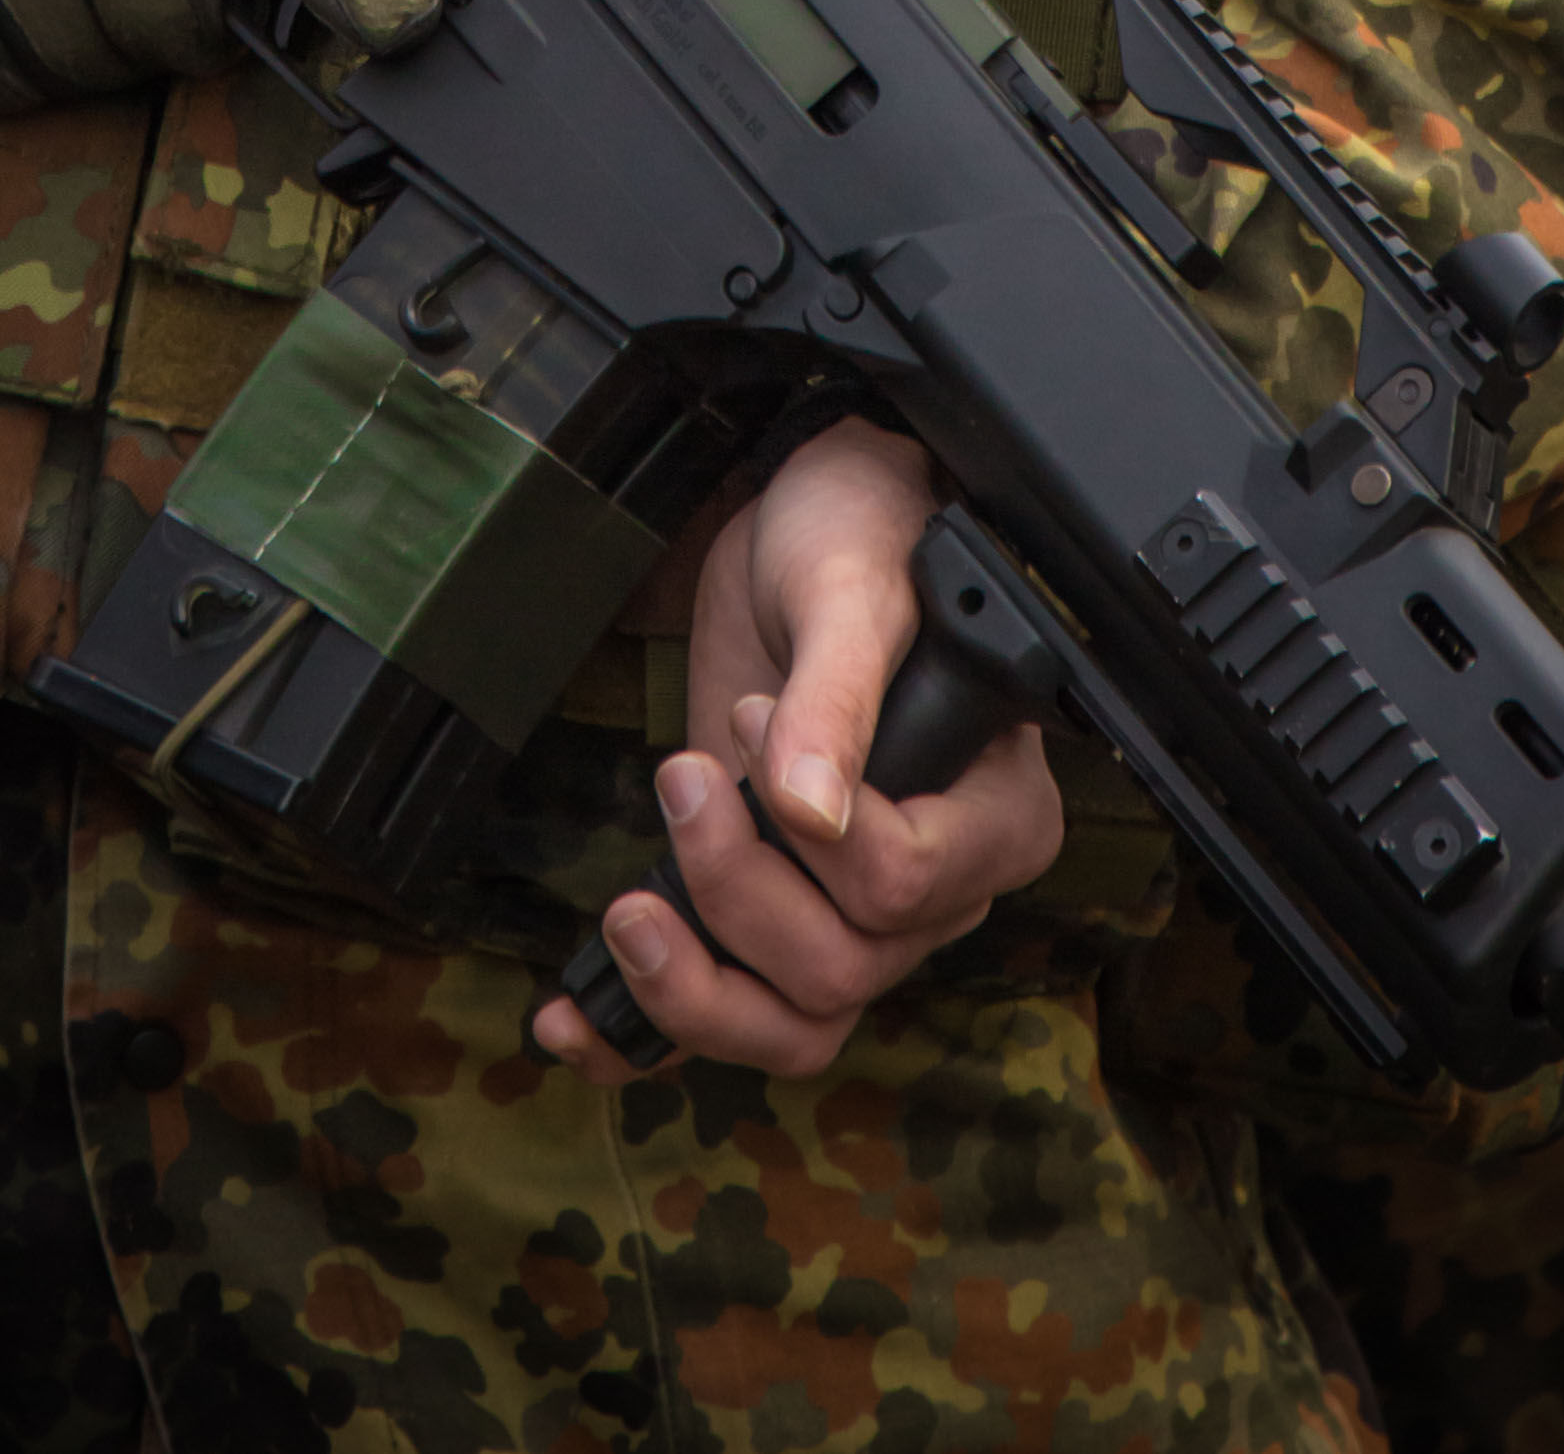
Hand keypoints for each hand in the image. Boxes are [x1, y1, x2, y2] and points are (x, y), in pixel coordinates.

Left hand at [533, 418, 1063, 1086]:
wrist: (795, 529)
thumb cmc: (860, 531)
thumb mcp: (852, 586)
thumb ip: (840, 696)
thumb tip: (812, 809)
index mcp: (993, 812)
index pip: (909, 885)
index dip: (819, 831)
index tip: (755, 713)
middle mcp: (935, 889)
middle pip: (843, 969)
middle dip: (740, 891)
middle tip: (681, 776)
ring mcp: (851, 914)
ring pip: (792, 1026)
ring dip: (693, 988)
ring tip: (624, 913)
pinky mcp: (769, 914)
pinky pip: (725, 1015)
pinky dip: (644, 1035)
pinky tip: (570, 1020)